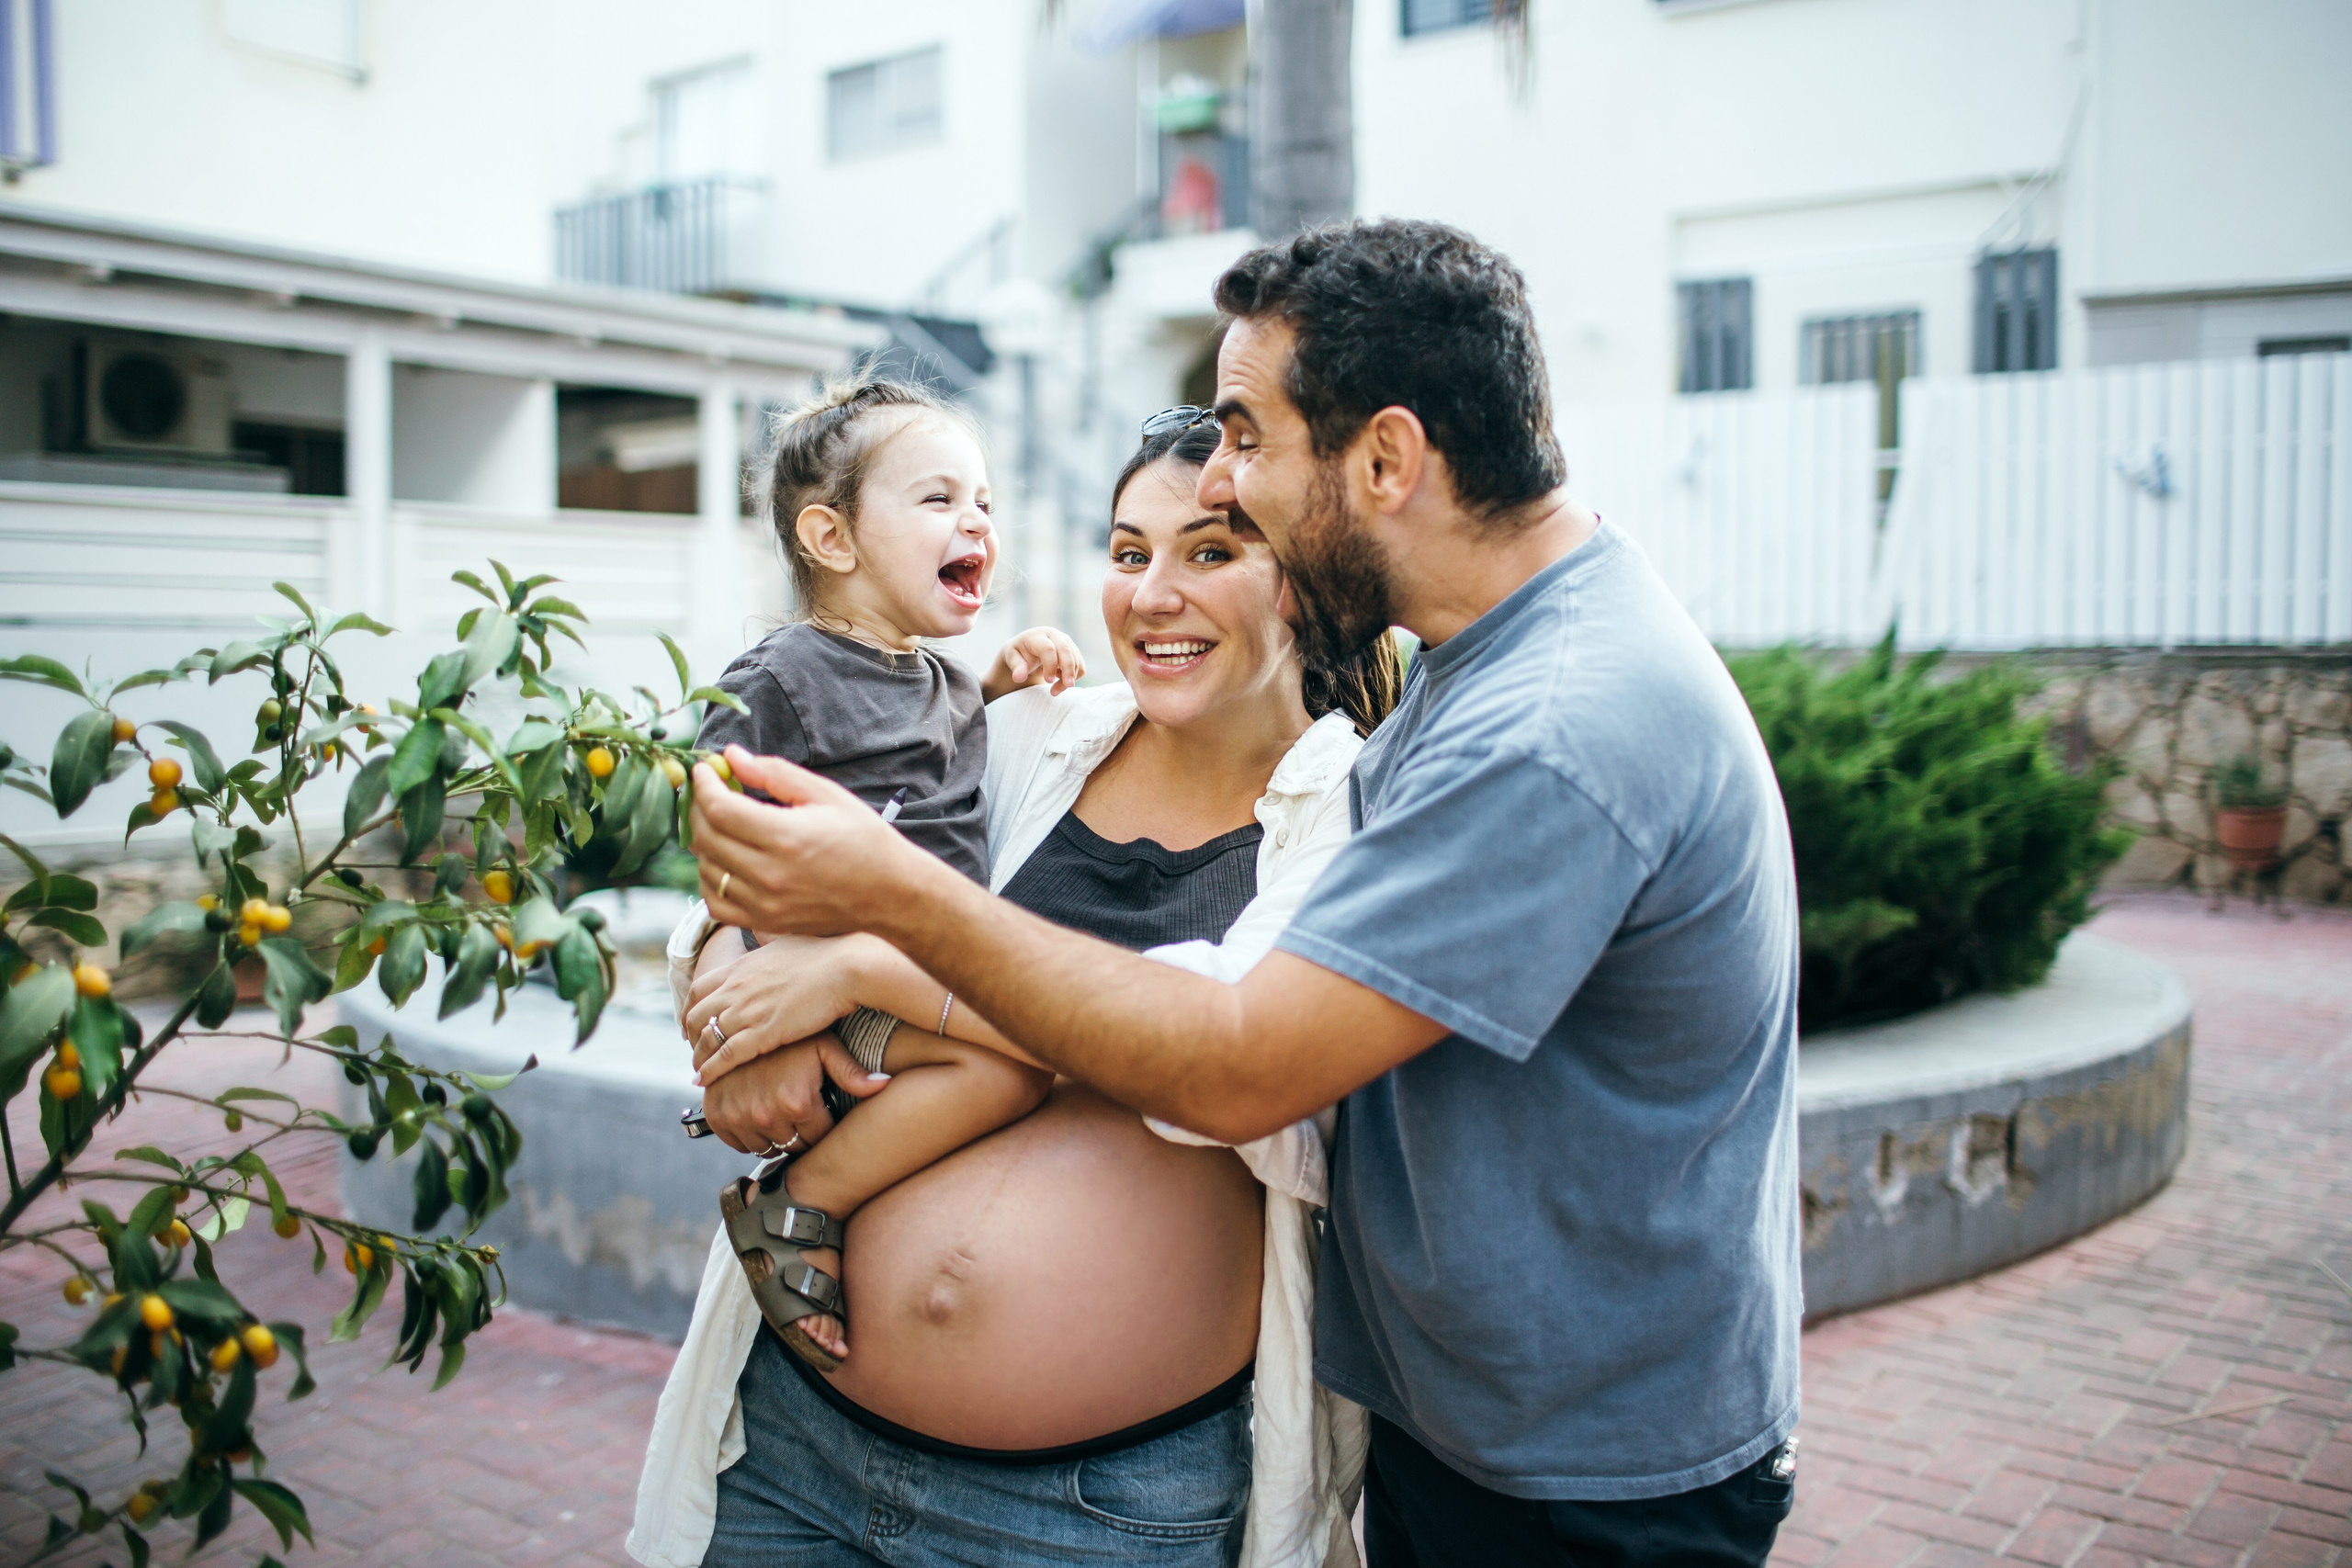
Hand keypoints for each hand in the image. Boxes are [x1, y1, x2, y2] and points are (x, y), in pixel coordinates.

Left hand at [685, 932, 871, 1080]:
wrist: (846, 967)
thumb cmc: (826, 953)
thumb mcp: (786, 939)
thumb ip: (768, 940)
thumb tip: (762, 931)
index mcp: (741, 966)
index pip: (698, 989)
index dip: (691, 1009)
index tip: (693, 1021)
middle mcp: (736, 988)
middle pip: (696, 1016)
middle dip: (691, 1036)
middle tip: (696, 1048)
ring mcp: (748, 1011)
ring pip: (707, 1039)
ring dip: (699, 1057)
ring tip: (698, 1070)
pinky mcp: (764, 1033)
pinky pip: (726, 1056)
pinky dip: (710, 1070)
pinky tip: (703, 1080)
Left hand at [694, 747, 933, 937]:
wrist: (890, 894)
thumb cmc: (864, 839)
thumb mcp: (826, 794)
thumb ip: (774, 773)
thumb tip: (732, 756)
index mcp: (786, 836)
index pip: (719, 808)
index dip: (704, 784)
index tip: (705, 770)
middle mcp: (769, 874)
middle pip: (705, 837)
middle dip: (699, 807)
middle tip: (710, 791)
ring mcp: (764, 903)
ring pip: (705, 869)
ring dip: (704, 841)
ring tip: (721, 823)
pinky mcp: (765, 922)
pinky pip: (715, 902)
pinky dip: (710, 879)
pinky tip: (725, 861)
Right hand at [698, 1032, 890, 1155]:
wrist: (742, 1017)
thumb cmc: (792, 1032)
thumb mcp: (825, 1047)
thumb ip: (853, 1073)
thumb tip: (884, 1087)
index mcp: (796, 1102)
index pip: (819, 1139)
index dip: (824, 1126)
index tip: (823, 1112)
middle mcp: (766, 1115)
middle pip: (794, 1147)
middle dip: (801, 1132)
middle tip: (802, 1109)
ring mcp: (738, 1117)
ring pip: (766, 1148)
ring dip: (775, 1135)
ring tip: (781, 1110)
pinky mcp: (717, 1116)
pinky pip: (738, 1144)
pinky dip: (748, 1134)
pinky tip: (759, 1112)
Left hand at [983, 626, 1085, 702]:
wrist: (1027, 649)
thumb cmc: (1019, 654)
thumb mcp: (1013, 659)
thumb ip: (1016, 667)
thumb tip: (1018, 678)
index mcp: (1037, 636)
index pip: (1048, 649)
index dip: (1050, 665)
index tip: (1048, 681)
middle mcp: (1054, 635)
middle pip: (1066, 651)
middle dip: (1069, 669)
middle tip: (1068, 686)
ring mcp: (1066, 642)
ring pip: (1075, 660)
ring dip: (1069, 678)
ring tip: (1054, 691)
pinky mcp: (1074, 651)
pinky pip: (1080, 666)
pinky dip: (1074, 677)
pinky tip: (1060, 682)